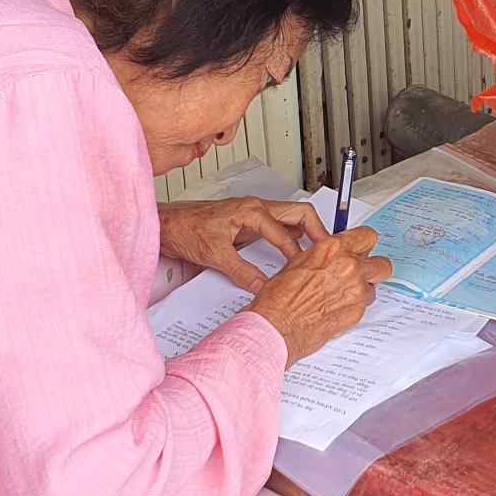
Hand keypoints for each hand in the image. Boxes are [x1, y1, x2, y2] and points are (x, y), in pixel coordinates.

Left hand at [157, 197, 331, 292]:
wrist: (166, 224)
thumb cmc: (185, 229)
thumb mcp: (215, 255)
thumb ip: (243, 272)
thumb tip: (264, 288)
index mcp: (252, 210)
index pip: (287, 231)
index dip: (300, 253)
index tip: (309, 269)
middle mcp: (256, 207)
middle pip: (300, 214)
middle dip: (318, 232)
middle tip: (329, 252)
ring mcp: (253, 213)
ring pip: (291, 218)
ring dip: (306, 233)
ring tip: (317, 254)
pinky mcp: (248, 222)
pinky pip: (278, 226)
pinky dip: (291, 237)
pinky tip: (293, 251)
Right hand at [248, 228, 391, 363]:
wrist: (276, 326)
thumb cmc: (280, 297)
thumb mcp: (298, 262)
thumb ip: (324, 255)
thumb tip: (334, 254)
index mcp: (334, 249)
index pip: (367, 236)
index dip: (363, 244)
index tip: (361, 248)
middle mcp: (349, 266)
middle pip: (382, 263)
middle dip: (373, 267)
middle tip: (360, 271)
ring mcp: (356, 290)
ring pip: (374, 286)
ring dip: (363, 288)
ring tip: (342, 294)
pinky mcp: (357, 312)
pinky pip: (364, 304)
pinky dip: (354, 305)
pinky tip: (336, 307)